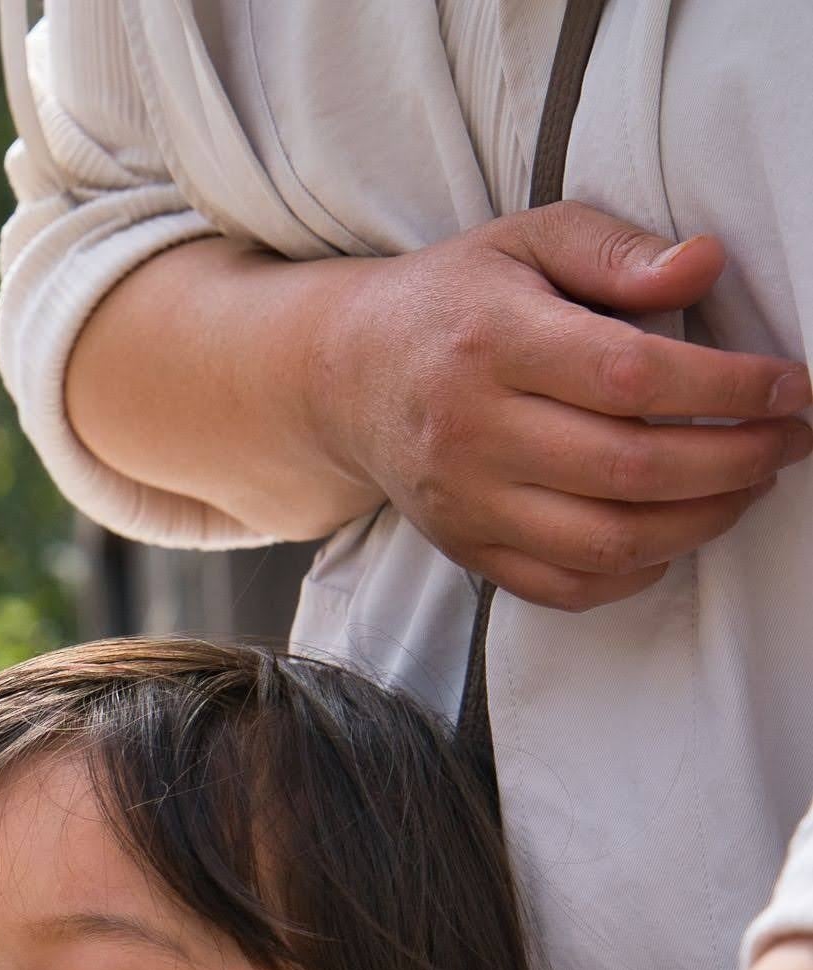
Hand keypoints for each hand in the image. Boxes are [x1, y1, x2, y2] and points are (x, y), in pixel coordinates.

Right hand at [313, 203, 811, 609]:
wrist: (344, 376)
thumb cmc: (456, 301)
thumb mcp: (529, 240)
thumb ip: (617, 249)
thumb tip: (705, 265)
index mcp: (493, 342)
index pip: (631, 377)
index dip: (727, 389)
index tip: (789, 387)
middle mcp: (471, 431)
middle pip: (630, 468)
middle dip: (736, 461)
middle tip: (788, 441)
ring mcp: (465, 501)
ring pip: (607, 540)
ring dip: (702, 522)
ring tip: (747, 486)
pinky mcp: (464, 548)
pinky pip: (565, 587)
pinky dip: (636, 573)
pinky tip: (674, 534)